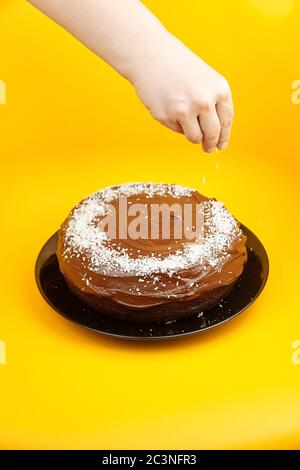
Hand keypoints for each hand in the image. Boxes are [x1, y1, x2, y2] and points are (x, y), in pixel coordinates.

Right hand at [131, 33, 233, 151]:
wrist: (150, 54)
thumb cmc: (178, 66)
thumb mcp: (206, 80)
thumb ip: (214, 104)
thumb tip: (216, 135)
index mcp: (219, 89)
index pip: (227, 121)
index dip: (224, 137)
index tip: (221, 145)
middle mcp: (205, 101)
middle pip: (213, 134)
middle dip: (210, 145)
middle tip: (208, 149)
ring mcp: (185, 110)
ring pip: (195, 137)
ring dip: (193, 136)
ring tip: (185, 122)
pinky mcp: (167, 116)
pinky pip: (177, 130)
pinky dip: (175, 124)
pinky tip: (169, 107)